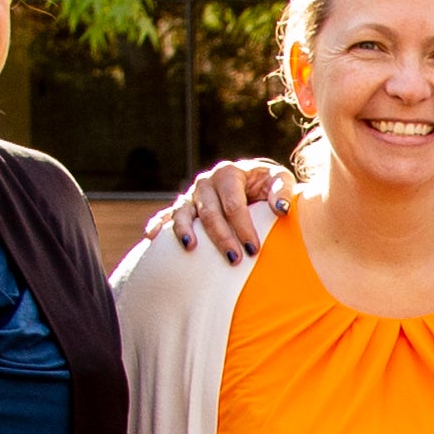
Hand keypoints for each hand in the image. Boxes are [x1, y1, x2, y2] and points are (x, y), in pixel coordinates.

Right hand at [144, 158, 297, 262]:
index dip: (243, 227)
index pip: (234, 205)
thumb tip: (281, 209)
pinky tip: (152, 237)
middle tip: (234, 260)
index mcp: (228, 173)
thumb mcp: (278, 180)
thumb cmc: (265, 183)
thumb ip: (282, 191)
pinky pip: (166, 215)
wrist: (249, 182)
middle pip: (210, 213)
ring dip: (185, 231)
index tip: (253, 249)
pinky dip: (158, 224)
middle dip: (221, 238)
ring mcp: (191, 195)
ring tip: (190, 248)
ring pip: (184, 213)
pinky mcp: (183, 207)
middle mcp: (205, 183)